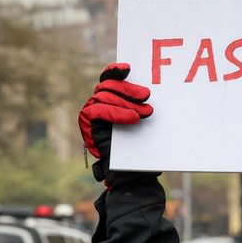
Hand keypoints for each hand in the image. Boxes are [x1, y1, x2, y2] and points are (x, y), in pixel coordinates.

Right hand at [78, 63, 156, 185]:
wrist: (134, 174)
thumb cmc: (142, 147)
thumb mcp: (146, 122)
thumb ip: (143, 105)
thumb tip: (152, 89)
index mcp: (112, 99)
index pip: (109, 79)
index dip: (115, 71)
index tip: (129, 68)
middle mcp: (98, 105)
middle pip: (107, 86)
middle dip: (128, 89)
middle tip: (147, 96)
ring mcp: (92, 116)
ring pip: (103, 97)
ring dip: (127, 103)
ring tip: (146, 112)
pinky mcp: (88, 126)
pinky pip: (97, 111)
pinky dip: (116, 113)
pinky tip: (132, 118)